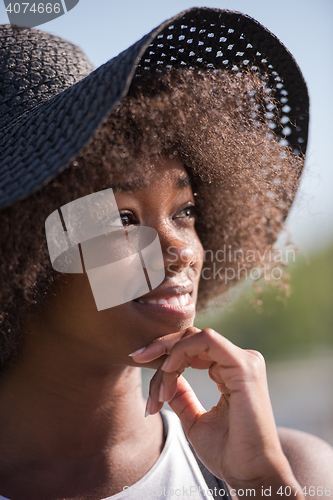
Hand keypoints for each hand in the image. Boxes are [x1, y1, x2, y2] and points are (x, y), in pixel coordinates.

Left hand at [131, 327, 302, 495]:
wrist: (249, 475)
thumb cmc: (227, 452)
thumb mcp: (194, 419)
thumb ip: (182, 396)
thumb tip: (166, 377)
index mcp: (231, 371)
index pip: (193, 347)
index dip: (165, 353)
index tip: (139, 363)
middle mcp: (240, 361)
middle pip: (192, 337)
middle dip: (161, 346)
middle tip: (137, 357)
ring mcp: (244, 361)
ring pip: (195, 338)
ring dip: (169, 357)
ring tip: (159, 390)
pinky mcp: (244, 366)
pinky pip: (205, 341)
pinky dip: (181, 354)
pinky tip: (169, 376)